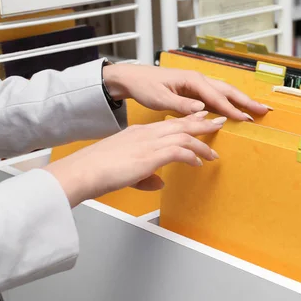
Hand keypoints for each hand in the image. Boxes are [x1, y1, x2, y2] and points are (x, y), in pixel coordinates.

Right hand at [44, 112, 224, 207]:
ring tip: (213, 152)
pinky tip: (198, 163)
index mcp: (139, 133)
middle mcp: (146, 134)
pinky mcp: (151, 155)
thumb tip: (160, 182)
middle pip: (181, 124)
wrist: (83, 171)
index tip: (200, 118)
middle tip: (217, 122)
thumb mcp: (125, 170)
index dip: (187, 120)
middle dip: (202, 124)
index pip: (169, 123)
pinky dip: (192, 156)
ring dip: (201, 144)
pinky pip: (179, 151)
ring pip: (184, 137)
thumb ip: (146, 175)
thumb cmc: (96, 170)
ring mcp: (149, 143)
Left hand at [102, 63, 269, 120]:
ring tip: (257, 109)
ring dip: (242, 100)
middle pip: (228, 90)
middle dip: (247, 101)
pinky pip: (217, 95)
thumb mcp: (160, 98)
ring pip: (225, 92)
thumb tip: (202, 109)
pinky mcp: (196, 89)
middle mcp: (199, 79)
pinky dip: (230, 101)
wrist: (134, 78)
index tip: (245, 118)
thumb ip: (182, 105)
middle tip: (264, 110)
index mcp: (192, 80)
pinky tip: (237, 109)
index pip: (217, 97)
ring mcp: (198, 83)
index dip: (232, 109)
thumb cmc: (145, 87)